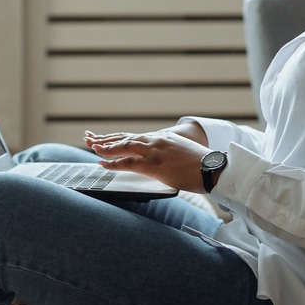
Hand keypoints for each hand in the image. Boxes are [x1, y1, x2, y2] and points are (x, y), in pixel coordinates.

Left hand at [83, 130, 210, 192]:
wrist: (213, 168)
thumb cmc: (202, 165)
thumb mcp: (183, 154)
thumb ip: (170, 154)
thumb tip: (165, 162)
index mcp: (162, 138)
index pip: (135, 136)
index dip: (119, 138)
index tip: (106, 138)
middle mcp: (156, 141)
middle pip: (126, 138)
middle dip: (108, 140)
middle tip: (91, 139)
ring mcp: (154, 151)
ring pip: (124, 147)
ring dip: (107, 149)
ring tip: (93, 149)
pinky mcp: (154, 165)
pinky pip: (128, 163)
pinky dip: (113, 164)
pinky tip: (103, 164)